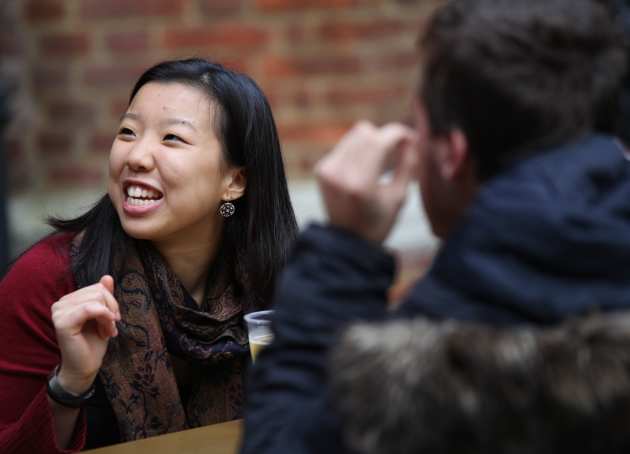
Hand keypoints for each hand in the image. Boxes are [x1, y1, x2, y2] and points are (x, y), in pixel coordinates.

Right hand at [51, 275, 119, 393]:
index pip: (98, 287)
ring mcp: (59, 312)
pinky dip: (104, 317)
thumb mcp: (103, 315)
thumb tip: (107, 277)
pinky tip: (107, 330)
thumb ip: (104, 296)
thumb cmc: (93, 343)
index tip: (112, 320)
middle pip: (99, 291)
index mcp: (69, 300)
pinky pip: (90, 308)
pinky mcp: (62, 322)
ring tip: (107, 331)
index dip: (111, 303)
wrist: (85, 367)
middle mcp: (61, 303)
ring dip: (109, 316)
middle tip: (111, 327)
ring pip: (97, 298)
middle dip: (111, 309)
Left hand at [315, 121, 418, 243]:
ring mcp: (328, 170)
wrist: (346, 243)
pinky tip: (365, 166)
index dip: (398, 133)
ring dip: (371, 141)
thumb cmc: (377, 223)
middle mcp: (340, 173)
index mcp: (361, 183)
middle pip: (365, 131)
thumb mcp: (399, 197)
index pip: (380, 140)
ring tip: (382, 158)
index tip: (410, 138)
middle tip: (397, 148)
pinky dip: (358, 150)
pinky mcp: (321, 169)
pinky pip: (344, 146)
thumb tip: (412, 139)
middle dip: (385, 136)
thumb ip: (407, 164)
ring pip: (354, 135)